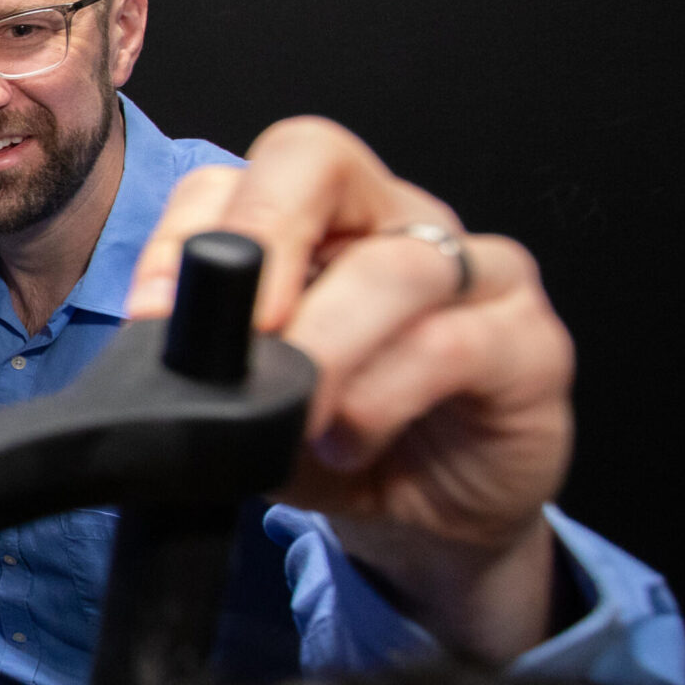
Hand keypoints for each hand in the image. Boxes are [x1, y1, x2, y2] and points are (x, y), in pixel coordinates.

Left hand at [124, 117, 571, 663]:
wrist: (433, 525)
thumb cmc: (337, 444)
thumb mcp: (248, 405)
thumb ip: (210, 365)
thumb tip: (154, 353)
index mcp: (317, 221)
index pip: (234, 175)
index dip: (181, 234)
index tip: (152, 318)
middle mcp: (396, 220)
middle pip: (316, 158)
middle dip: (258, 236)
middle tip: (235, 332)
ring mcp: (475, 272)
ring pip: (393, 265)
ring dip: (323, 345)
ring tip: (290, 411)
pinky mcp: (531, 344)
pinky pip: (455, 344)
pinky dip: (384, 395)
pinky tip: (348, 439)